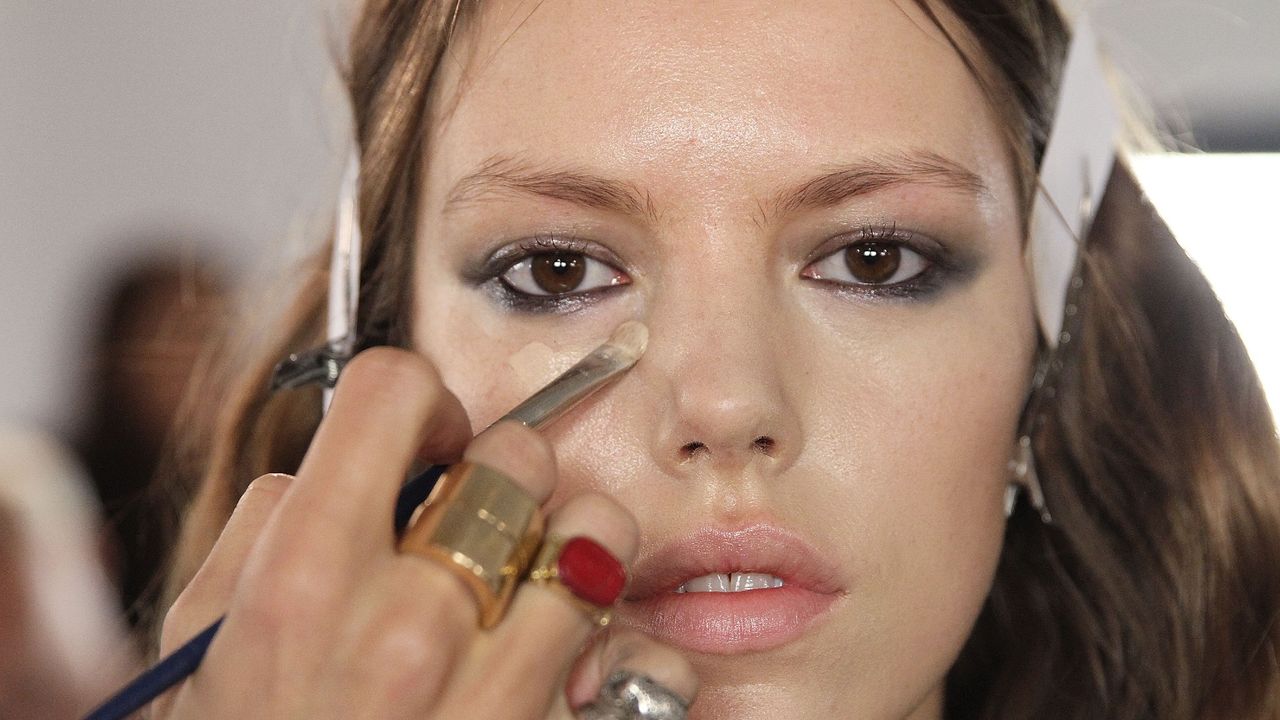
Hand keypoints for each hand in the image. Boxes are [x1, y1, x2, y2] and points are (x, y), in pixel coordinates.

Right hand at [156, 347, 696, 718]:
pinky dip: (618, 644)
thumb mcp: (204, 648)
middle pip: (518, 457)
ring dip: (571, 549)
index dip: (414, 400)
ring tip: (531, 585)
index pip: (394, 393)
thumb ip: (271, 534)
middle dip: (501, 472)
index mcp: (303, 585)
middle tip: (478, 517)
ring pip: (595, 540)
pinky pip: (637, 655)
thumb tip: (342, 466)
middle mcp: (408, 630)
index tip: (420, 439)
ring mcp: (493, 696)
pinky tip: (572, 660)